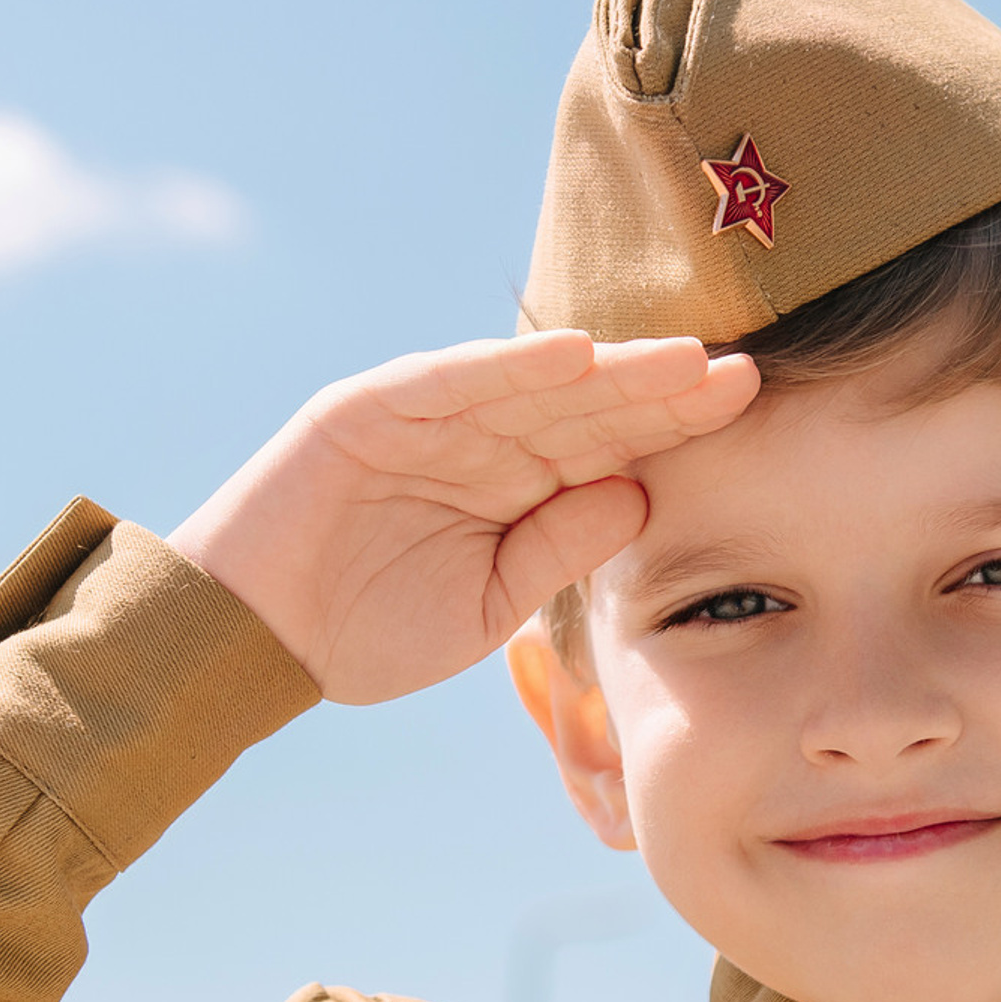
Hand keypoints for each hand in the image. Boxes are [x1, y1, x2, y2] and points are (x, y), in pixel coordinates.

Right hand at [165, 332, 759, 703]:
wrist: (251, 645)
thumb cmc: (367, 629)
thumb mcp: (487, 604)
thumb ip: (557, 549)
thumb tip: (641, 496)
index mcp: (512, 482)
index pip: (609, 442)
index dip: (674, 422)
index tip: (748, 404)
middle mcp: (477, 437)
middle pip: (586, 403)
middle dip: (661, 388)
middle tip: (743, 369)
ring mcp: (423, 417)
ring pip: (530, 384)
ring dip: (606, 369)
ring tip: (679, 358)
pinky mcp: (365, 410)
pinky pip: (446, 382)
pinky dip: (506, 367)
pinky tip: (572, 355)